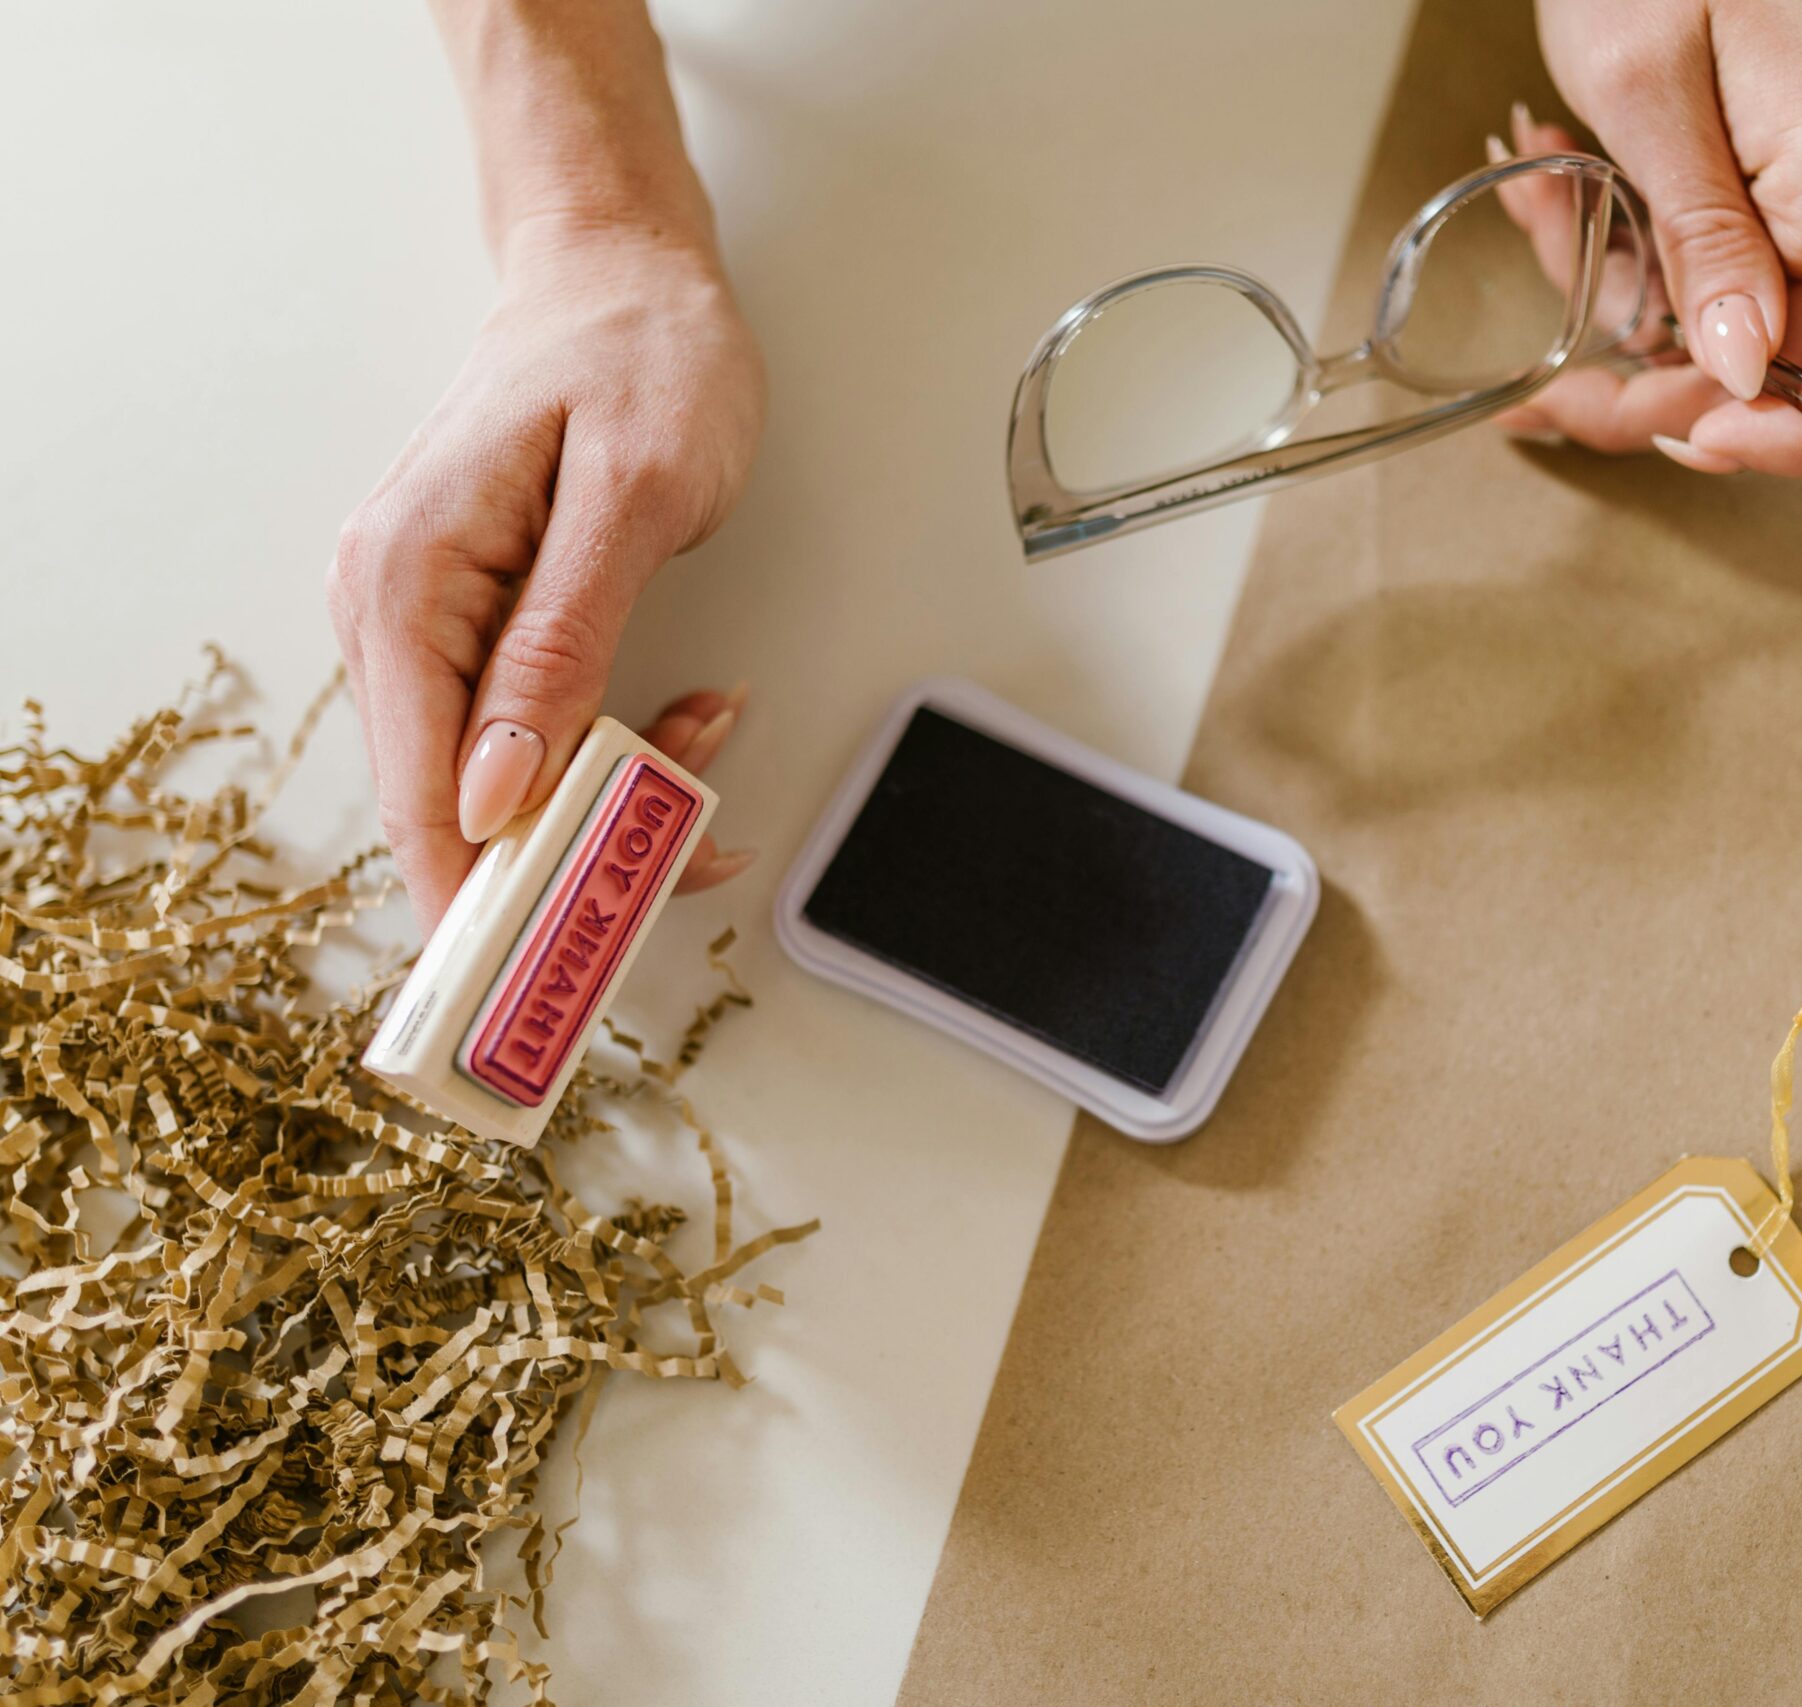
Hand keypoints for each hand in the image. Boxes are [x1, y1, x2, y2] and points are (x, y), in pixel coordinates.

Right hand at [327, 218, 765, 932]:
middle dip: (582, 847)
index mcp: (406, 586)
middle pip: (457, 807)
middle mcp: (387, 613)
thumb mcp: (632, 497)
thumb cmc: (639, 358)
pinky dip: (612, 747)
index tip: (550, 976)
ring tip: (712, 740)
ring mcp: (423, 623)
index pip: (421, 798)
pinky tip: (687, 720)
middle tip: (697, 848)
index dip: (484, 905)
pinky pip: (526, 733)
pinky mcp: (471, 629)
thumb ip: (563, 642)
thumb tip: (499, 786)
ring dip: (613, 792)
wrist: (622, 275)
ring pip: (503, 780)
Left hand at [1504, 0, 1801, 474]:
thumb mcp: (1649, 90)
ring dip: (1616, 314)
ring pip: (1729, 344)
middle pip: (1791, 380)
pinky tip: (1562, 195)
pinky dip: (1624, 267)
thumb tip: (1743, 372)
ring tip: (1543, 204)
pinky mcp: (1778, 206)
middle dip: (1655, 389)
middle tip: (1545, 383)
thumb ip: (1704, 240)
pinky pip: (1708, 286)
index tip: (1692, 432)